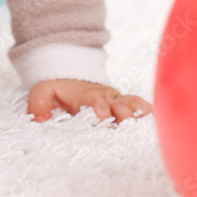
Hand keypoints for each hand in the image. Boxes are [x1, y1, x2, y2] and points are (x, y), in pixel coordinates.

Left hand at [28, 78, 153, 124]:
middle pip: (117, 106)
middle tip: (127, 123)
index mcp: (85, 96)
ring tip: (148, 123)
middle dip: (123, 114)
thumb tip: (39, 120)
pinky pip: (139, 105)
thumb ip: (38, 103)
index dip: (98, 108)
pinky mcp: (125, 104)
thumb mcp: (43, 91)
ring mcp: (116, 100)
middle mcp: (105, 97)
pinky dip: (148, 111)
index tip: (102, 115)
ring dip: (139, 114)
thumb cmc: (59, 88)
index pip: (93, 101)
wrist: (71, 73)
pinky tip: (157, 120)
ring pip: (131, 105)